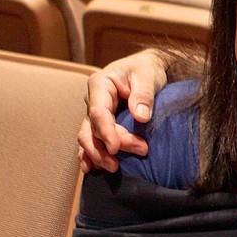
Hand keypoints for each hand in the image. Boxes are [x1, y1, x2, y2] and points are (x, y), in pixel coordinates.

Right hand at [77, 49, 168, 172]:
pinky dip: (90, 154)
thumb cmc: (147, 69)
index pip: (98, 112)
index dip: (106, 132)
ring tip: (113, 168)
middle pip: (92, 128)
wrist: (147, 68)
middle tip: (137, 152)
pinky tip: (91, 168)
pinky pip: (91, 140)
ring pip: (88, 137)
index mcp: (100, 85)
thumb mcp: (148, 76)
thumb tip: (141, 117)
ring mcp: (94, 113)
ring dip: (98, 154)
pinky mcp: (100, 123)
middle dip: (107, 146)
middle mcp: (93, 100)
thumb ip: (144, 95)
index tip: (116, 148)